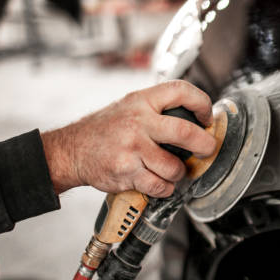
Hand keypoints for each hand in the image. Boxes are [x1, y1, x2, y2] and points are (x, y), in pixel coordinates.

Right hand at [41, 80, 215, 196]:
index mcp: (142, 101)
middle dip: (204, 145)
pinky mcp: (127, 172)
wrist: (72, 151)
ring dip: (179, 173)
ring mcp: (132, 148)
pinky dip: (164, 188)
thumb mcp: (130, 106)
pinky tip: (158, 182)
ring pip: (174, 167)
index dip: (202, 103)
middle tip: (207, 150)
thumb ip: (158, 108)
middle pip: (186, 133)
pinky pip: (160, 186)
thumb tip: (197, 119)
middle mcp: (138, 122)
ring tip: (172, 170)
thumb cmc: (106, 130)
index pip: (181, 91)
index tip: (207, 118)